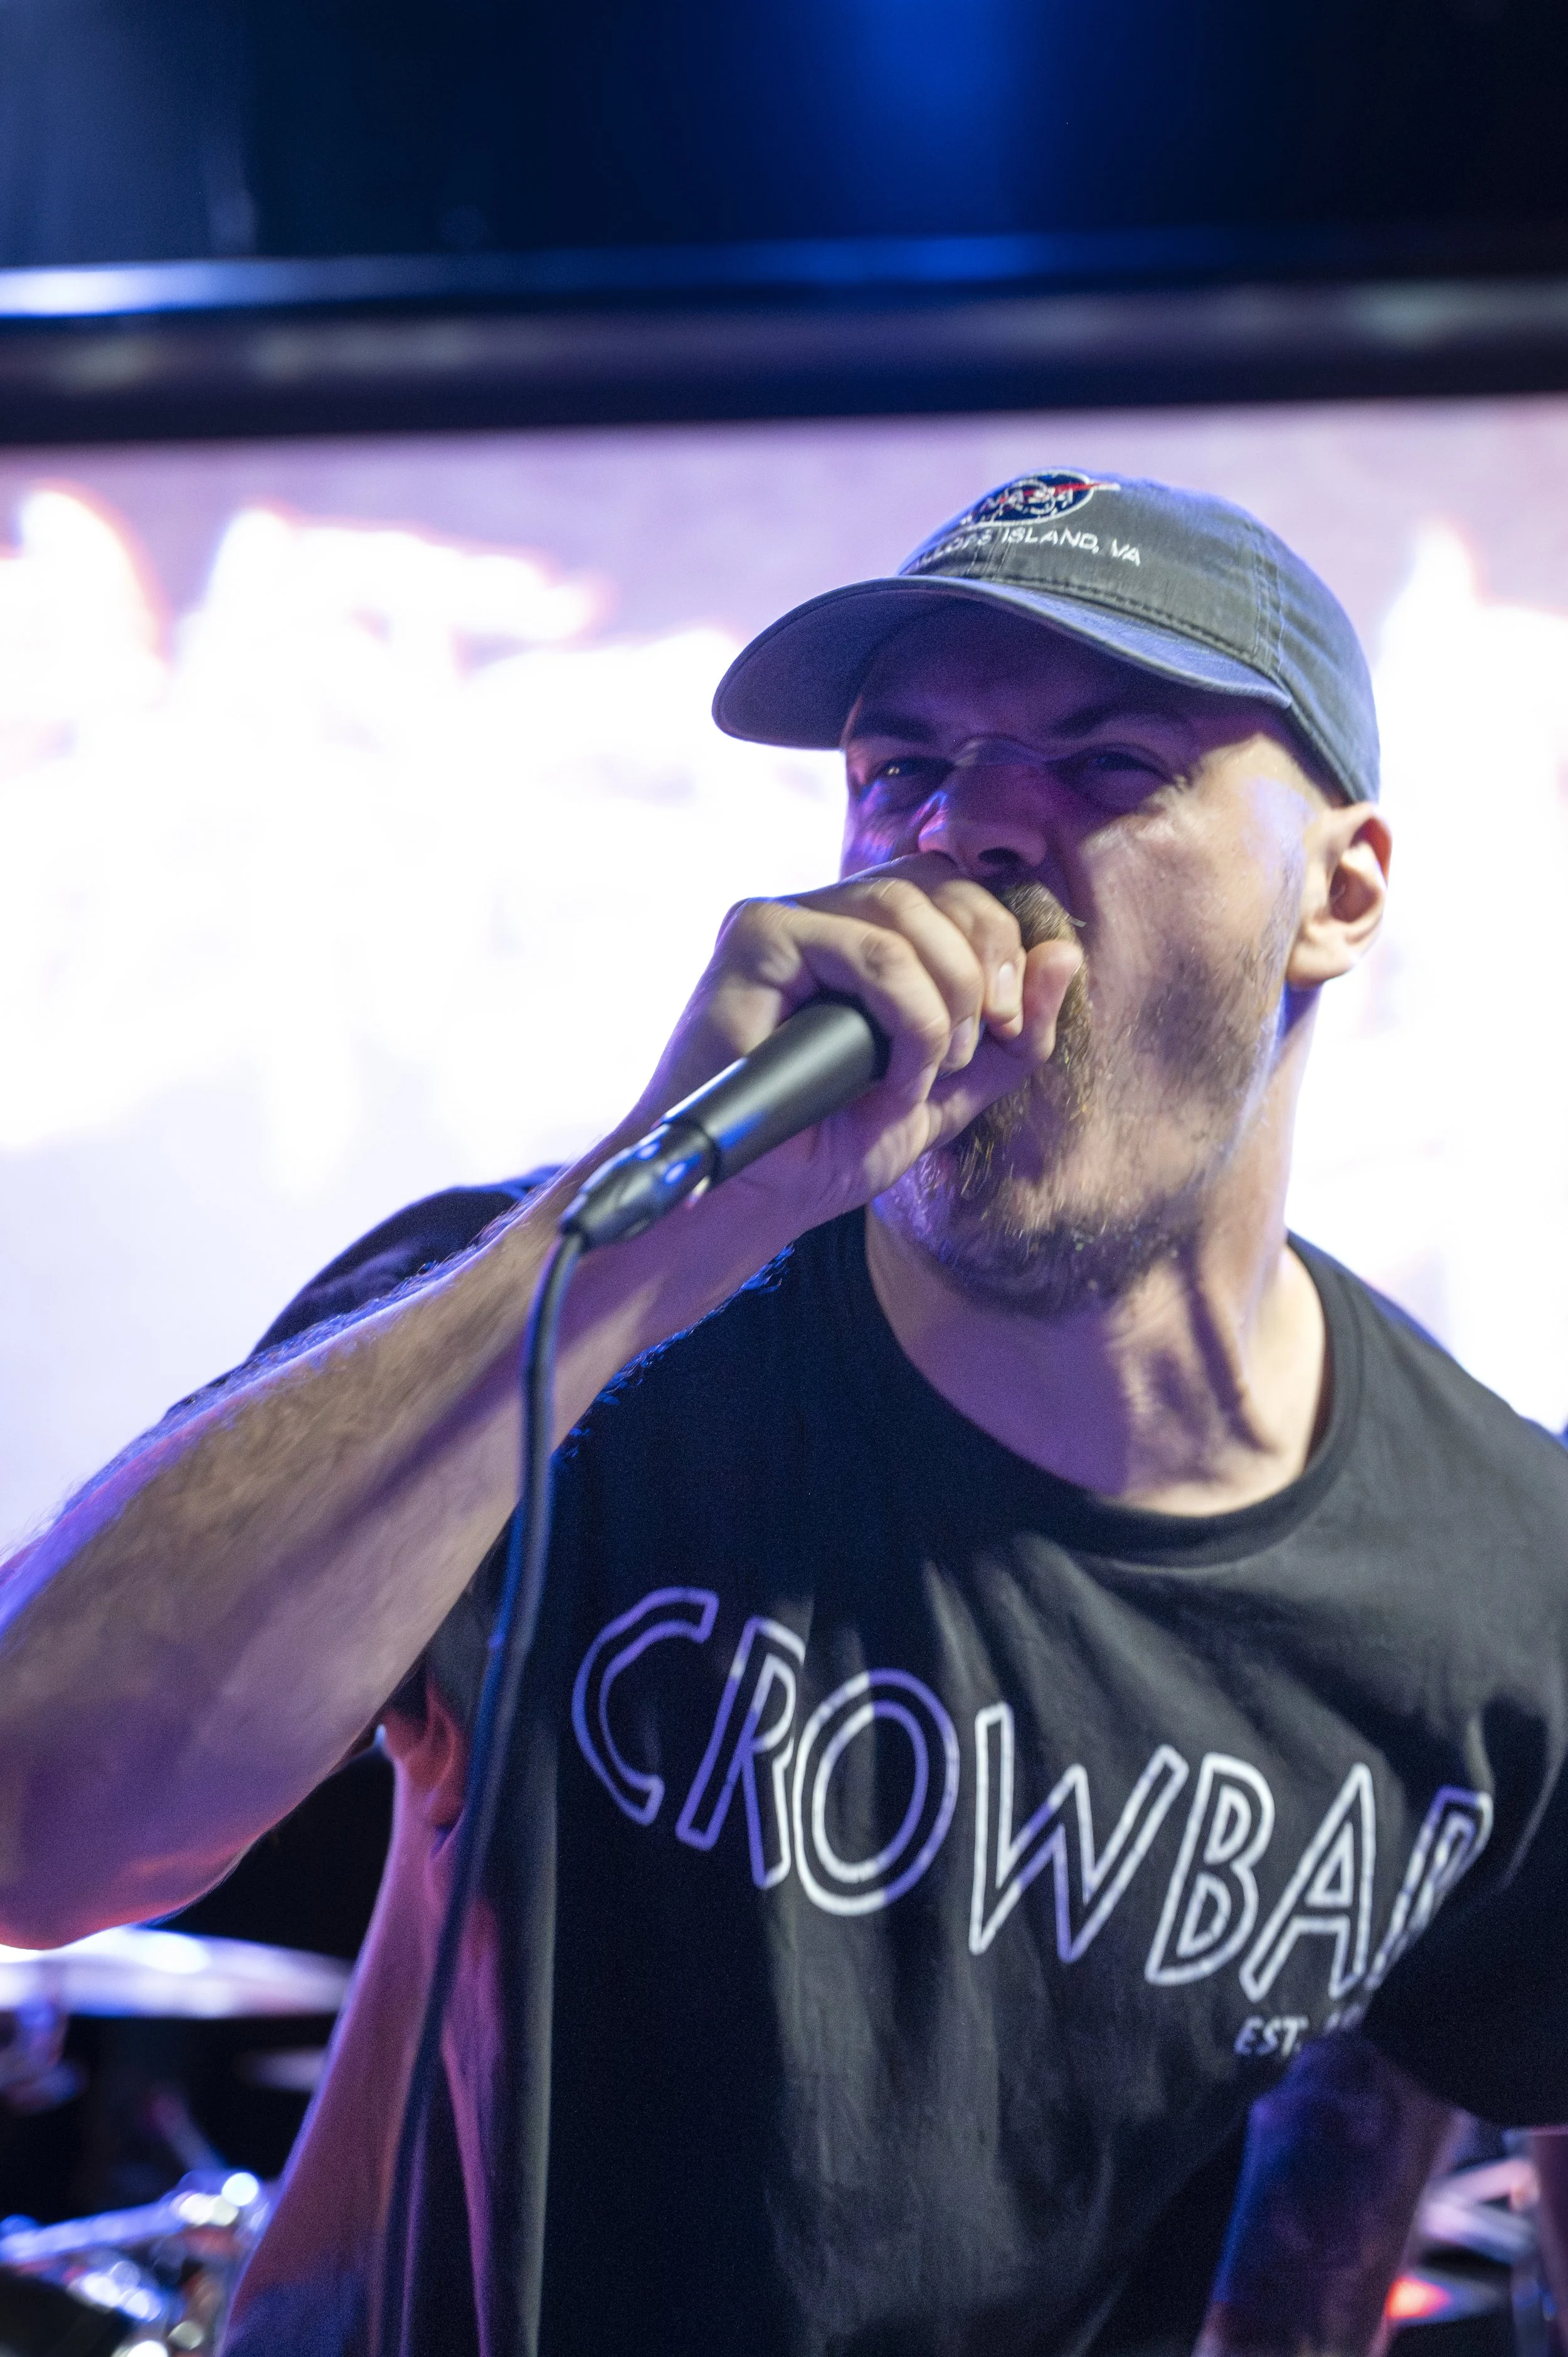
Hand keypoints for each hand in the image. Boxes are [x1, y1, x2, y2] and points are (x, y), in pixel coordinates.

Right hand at [625, 853, 1081, 1245]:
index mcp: (865, 932)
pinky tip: (894, 1079)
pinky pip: (868, 952)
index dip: (1005, 946)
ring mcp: (785, 917)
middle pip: (940, 884)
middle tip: (984, 1044)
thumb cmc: (827, 1145)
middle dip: (989, 966)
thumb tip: (1067, 952)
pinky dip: (908, 1019)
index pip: (957, 889)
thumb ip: (1011, 1034)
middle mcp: (824, 910)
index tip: (1009, 1029)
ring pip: (906, 912)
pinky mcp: (754, 939)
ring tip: (930, 1072)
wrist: (748, 1200)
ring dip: (948, 1001)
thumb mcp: (949, 1091)